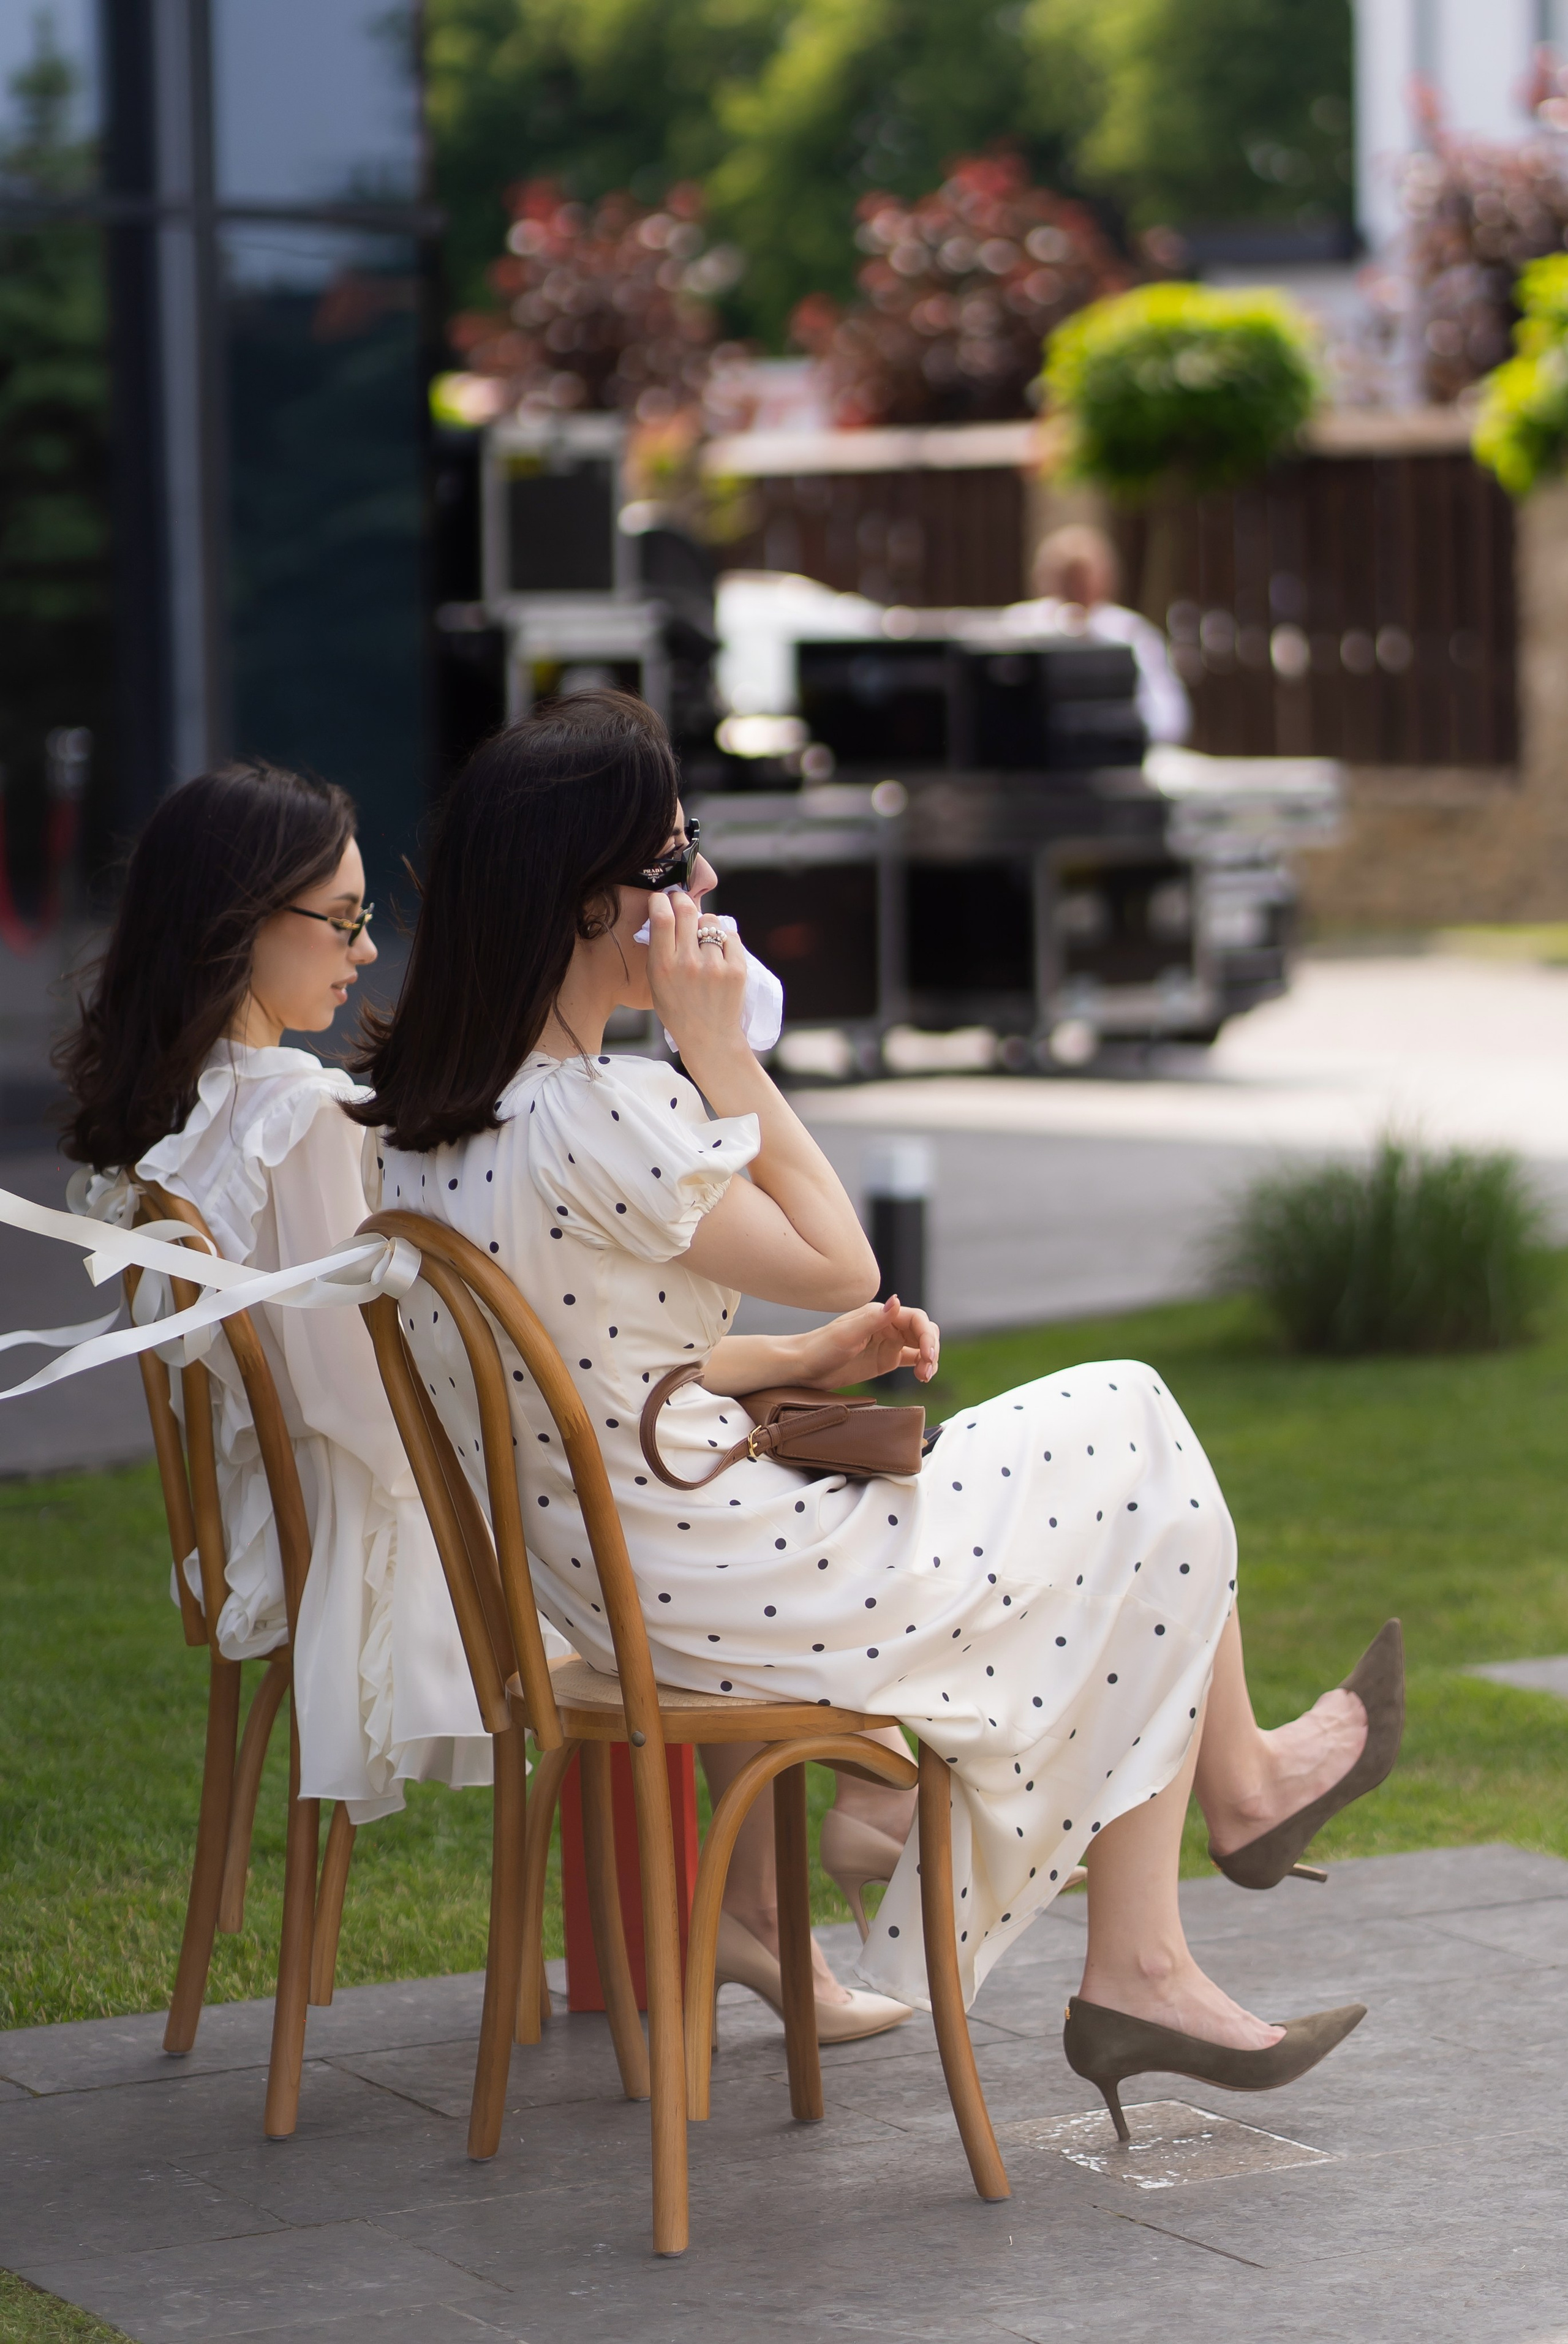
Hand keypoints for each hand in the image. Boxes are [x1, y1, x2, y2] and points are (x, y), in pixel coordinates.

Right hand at [644, 889, 747, 1070]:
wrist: (708, 1037)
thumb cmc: (678, 1009)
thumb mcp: (656, 983)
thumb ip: (658, 950)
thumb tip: (664, 913)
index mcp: (663, 966)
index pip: (662, 917)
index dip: (661, 900)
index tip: (661, 899)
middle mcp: (688, 963)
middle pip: (686, 910)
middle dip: (682, 900)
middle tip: (682, 902)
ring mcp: (714, 966)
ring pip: (710, 921)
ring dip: (705, 923)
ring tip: (703, 939)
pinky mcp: (736, 969)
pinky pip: (730, 936)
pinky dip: (725, 939)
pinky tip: (719, 952)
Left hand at [796, 1295, 939, 1386]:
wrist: (804, 1367)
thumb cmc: (821, 1348)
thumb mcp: (847, 1335)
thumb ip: (873, 1319)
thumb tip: (896, 1300)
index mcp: (880, 1314)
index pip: (917, 1319)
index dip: (927, 1335)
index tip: (927, 1355)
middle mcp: (888, 1325)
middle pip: (924, 1331)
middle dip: (932, 1348)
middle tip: (927, 1369)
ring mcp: (889, 1343)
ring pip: (921, 1346)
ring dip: (930, 1359)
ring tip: (924, 1376)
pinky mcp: (886, 1359)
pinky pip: (913, 1359)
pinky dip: (923, 1366)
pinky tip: (922, 1377)